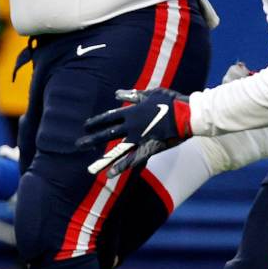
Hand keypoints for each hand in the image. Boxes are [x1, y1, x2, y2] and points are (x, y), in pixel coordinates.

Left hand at [77, 88, 192, 174]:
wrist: (188, 114)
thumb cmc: (170, 101)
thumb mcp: (150, 94)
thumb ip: (132, 95)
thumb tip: (117, 94)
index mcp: (131, 112)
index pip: (108, 118)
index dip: (96, 122)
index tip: (85, 126)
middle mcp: (132, 126)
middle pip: (107, 134)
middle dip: (92, 139)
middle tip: (79, 145)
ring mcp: (139, 139)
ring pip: (117, 151)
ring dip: (103, 160)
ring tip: (90, 169)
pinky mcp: (149, 149)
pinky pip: (133, 160)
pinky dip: (122, 167)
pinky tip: (111, 175)